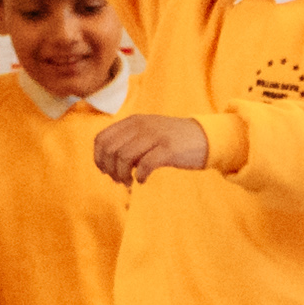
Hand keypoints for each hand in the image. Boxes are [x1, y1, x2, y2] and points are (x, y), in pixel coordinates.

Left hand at [88, 113, 216, 185]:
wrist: (204, 138)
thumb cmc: (172, 140)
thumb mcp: (147, 134)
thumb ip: (128, 142)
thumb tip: (107, 164)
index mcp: (133, 121)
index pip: (101, 138)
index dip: (98, 158)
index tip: (105, 171)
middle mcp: (141, 125)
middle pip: (110, 150)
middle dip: (109, 169)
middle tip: (118, 180)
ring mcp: (155, 136)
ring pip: (124, 158)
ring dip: (122, 175)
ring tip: (129, 183)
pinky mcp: (168, 149)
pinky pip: (145, 165)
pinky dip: (140, 176)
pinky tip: (143, 180)